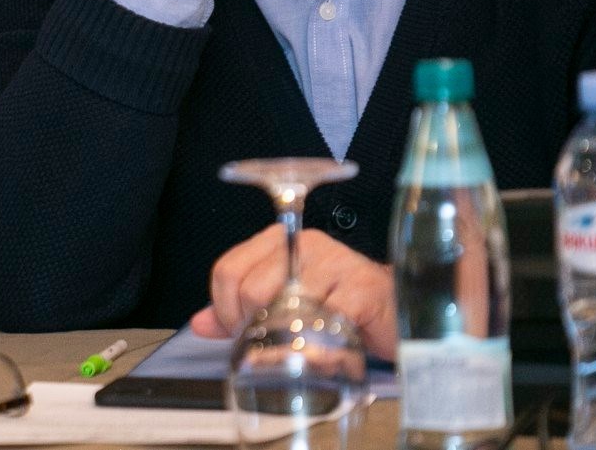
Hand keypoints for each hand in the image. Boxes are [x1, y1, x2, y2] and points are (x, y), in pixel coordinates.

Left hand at [190, 225, 398, 359]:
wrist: (394, 310)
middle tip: (263, 344)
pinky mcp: (362, 290)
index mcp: (281, 241)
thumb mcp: (284, 301)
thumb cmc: (337, 303)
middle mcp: (306, 245)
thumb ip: (241, 309)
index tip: (237, 330)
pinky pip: (325, 320)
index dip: (224, 307)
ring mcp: (336, 264)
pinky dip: (316, 347)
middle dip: (249, 325)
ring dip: (283, 339)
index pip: (229, 268)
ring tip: (292, 351)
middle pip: (251, 286)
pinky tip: (319, 355)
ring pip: (284, 303)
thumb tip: (201, 323)